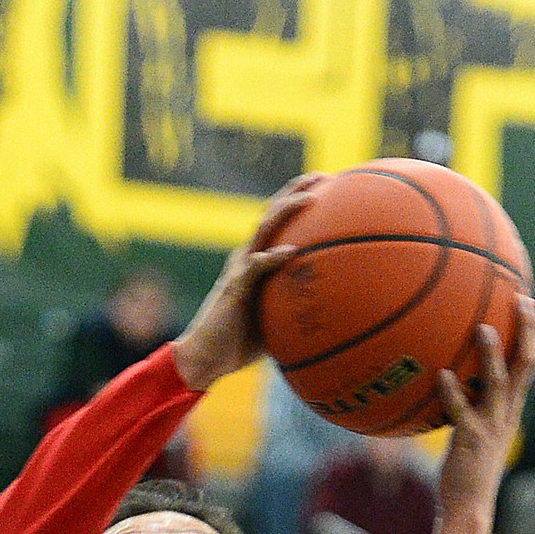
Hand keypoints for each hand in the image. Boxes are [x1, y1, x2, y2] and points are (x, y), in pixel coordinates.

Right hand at [170, 173, 327, 391]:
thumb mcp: (274, 322)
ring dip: (286, 211)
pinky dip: (273, 257)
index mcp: (254, 262)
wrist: (205, 358)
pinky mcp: (235, 287)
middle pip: (271, 214)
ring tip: (310, 198)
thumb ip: (294, 308)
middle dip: (295, 191)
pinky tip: (291, 251)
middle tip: (322, 175)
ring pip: (264, 230)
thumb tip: (329, 315)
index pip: (276, 224)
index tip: (324, 187)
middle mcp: (246, 258)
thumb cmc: (238, 345)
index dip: (295, 202)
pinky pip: (256, 267)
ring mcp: (239, 270)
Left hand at [430, 294, 534, 533]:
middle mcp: (507, 413)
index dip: (531, 332)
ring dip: (492, 354)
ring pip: (498, 383)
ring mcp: (490, 425)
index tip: (527, 302)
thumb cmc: (466, 468)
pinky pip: (462, 411)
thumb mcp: (475, 431)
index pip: (528, 363)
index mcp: (511, 408)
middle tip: (522, 298)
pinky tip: (441, 375)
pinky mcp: (470, 440)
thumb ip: (470, 405)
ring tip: (482, 327)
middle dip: (527, 330)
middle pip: (526, 364)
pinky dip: (452, 392)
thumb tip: (448, 376)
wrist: (468, 506)